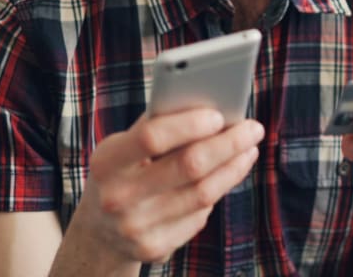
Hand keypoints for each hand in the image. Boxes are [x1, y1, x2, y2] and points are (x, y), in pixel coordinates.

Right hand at [64, 109, 263, 267]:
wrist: (99, 230)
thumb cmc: (122, 171)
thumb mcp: (124, 147)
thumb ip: (158, 124)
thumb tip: (210, 103)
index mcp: (106, 163)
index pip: (152, 138)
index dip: (190, 124)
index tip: (220, 114)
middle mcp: (118, 198)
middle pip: (189, 166)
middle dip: (228, 144)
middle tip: (254, 128)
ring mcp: (136, 228)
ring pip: (203, 194)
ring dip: (234, 167)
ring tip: (249, 149)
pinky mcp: (155, 248)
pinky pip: (199, 216)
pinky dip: (215, 192)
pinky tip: (225, 176)